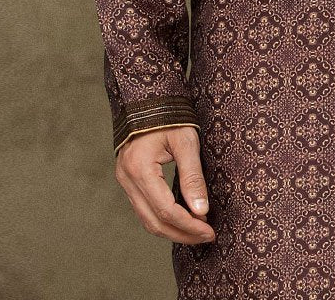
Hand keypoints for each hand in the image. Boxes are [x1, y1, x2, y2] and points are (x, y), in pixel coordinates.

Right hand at [115, 125, 215, 244]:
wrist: (148, 97)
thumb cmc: (170, 114)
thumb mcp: (186, 141)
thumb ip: (193, 177)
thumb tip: (202, 211)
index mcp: (140, 168)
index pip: (166, 210)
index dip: (189, 225)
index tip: (210, 231)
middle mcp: (127, 178)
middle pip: (154, 221)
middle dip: (182, 233)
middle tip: (207, 236)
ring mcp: (124, 180)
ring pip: (146, 219)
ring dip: (172, 230)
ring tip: (197, 232)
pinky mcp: (128, 179)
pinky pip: (144, 209)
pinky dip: (162, 219)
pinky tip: (182, 219)